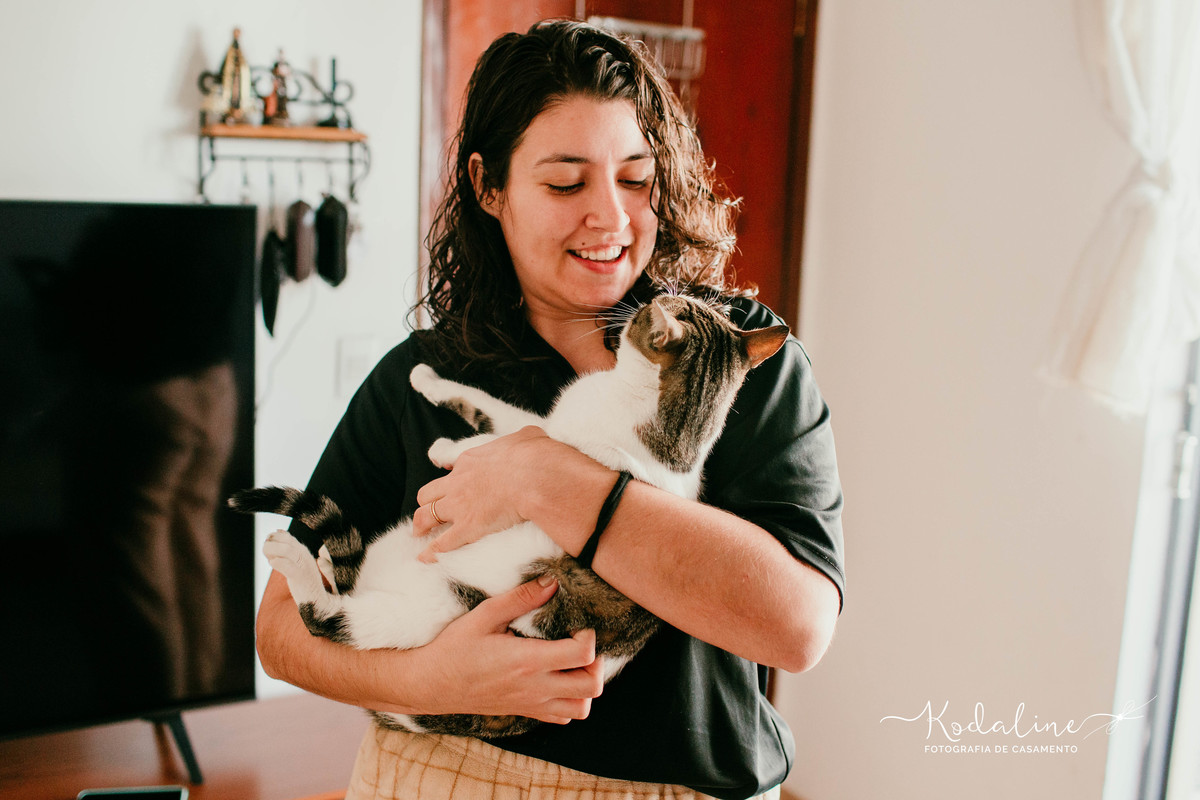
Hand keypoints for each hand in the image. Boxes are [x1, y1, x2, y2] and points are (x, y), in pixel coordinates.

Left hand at [414, 426, 557, 560]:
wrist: (535, 476)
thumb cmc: (535, 455)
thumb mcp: (527, 437)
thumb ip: (522, 439)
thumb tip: (531, 437)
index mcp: (471, 461)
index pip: (453, 471)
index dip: (452, 481)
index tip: (454, 488)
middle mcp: (458, 482)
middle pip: (428, 493)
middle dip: (427, 503)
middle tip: (428, 512)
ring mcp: (459, 506)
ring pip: (426, 516)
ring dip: (421, 526)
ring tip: (418, 535)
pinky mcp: (467, 527)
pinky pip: (442, 543)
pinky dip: (432, 552)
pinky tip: (426, 559)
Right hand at [420, 576, 604, 723]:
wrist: (431, 684)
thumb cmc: (454, 648)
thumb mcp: (484, 615)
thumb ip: (521, 598)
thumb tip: (552, 582)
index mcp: (528, 661)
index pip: (582, 655)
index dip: (589, 637)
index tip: (577, 625)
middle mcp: (535, 687)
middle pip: (592, 686)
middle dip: (597, 664)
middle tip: (582, 644)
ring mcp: (531, 704)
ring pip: (581, 708)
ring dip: (586, 686)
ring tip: (573, 664)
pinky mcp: (524, 712)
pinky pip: (562, 716)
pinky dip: (570, 700)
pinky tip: (557, 678)